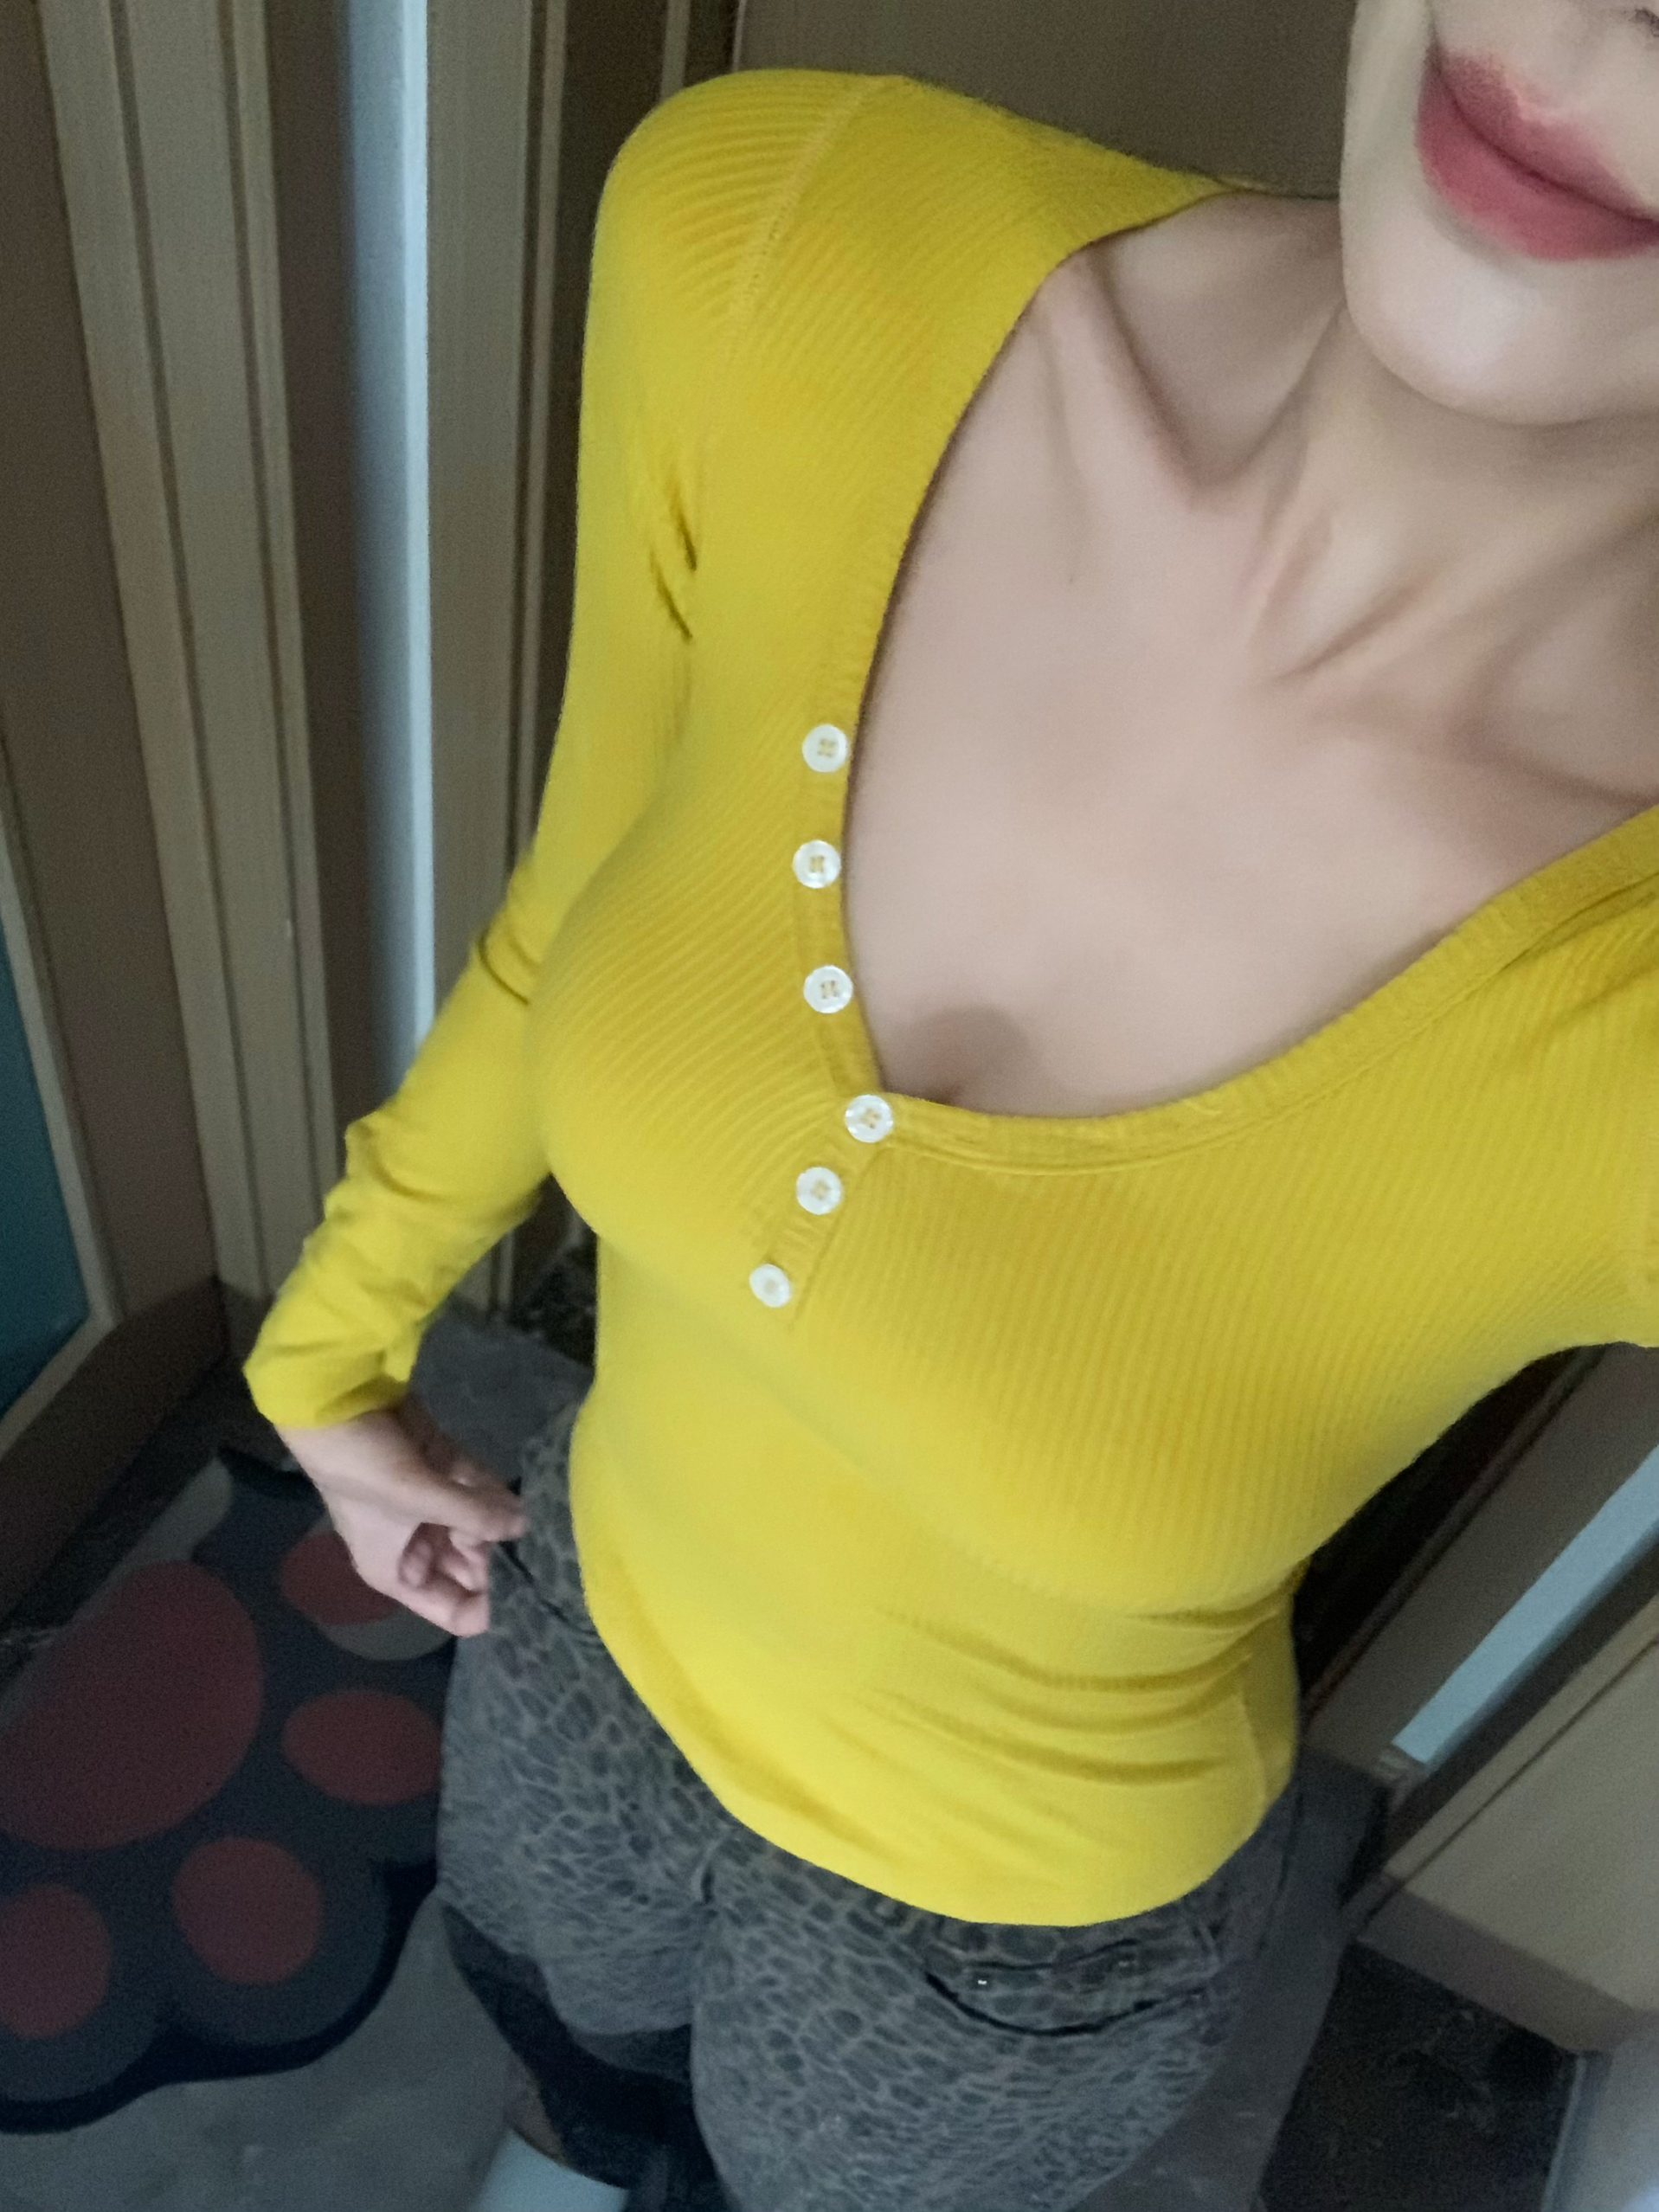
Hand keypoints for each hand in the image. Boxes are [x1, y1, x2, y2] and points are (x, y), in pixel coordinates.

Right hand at [273, 1395, 527, 1635]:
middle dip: (499, 1557)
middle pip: (472, 1568)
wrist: (337, 1403)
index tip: (525, 1592)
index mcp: (398, 1572)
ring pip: (478, 1527)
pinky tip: (519, 1497)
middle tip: (527, 1543)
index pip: (452, 1608)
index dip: (486, 1607)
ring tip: (527, 1518)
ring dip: (500, 1522)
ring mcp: (432, 1507)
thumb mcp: (418, 1497)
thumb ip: (475, 1515)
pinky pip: (477, 1490)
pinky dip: (496, 1494)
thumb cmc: (364, 1468)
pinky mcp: (444, 1469)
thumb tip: (524, 1527)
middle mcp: (417, 1546)